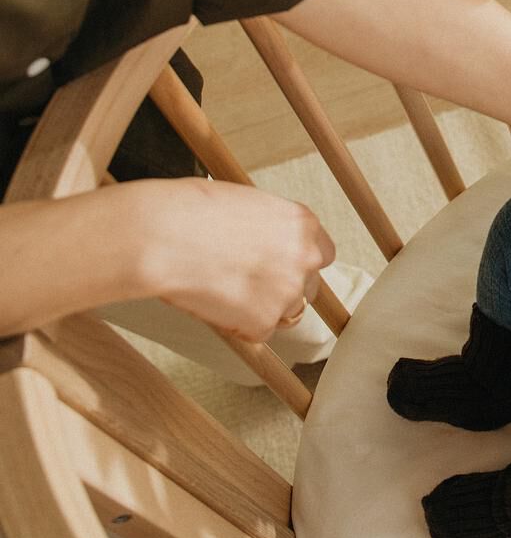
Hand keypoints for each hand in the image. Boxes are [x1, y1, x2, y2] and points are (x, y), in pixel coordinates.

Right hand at [141, 178, 335, 341]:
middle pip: (307, 286)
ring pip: (287, 312)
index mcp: (303, 224)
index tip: (280, 267)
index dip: (297, 263)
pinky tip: (215, 304)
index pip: (321, 254)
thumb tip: (269, 242)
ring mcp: (287, 292)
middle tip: (247, 284)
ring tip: (226, 294)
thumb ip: (271, 228)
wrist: (161, 237)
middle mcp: (304, 258)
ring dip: (263, 309)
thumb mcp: (247, 205)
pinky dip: (239, 325)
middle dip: (282, 288)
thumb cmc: (191, 213)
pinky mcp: (263, 322)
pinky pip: (259, 332)